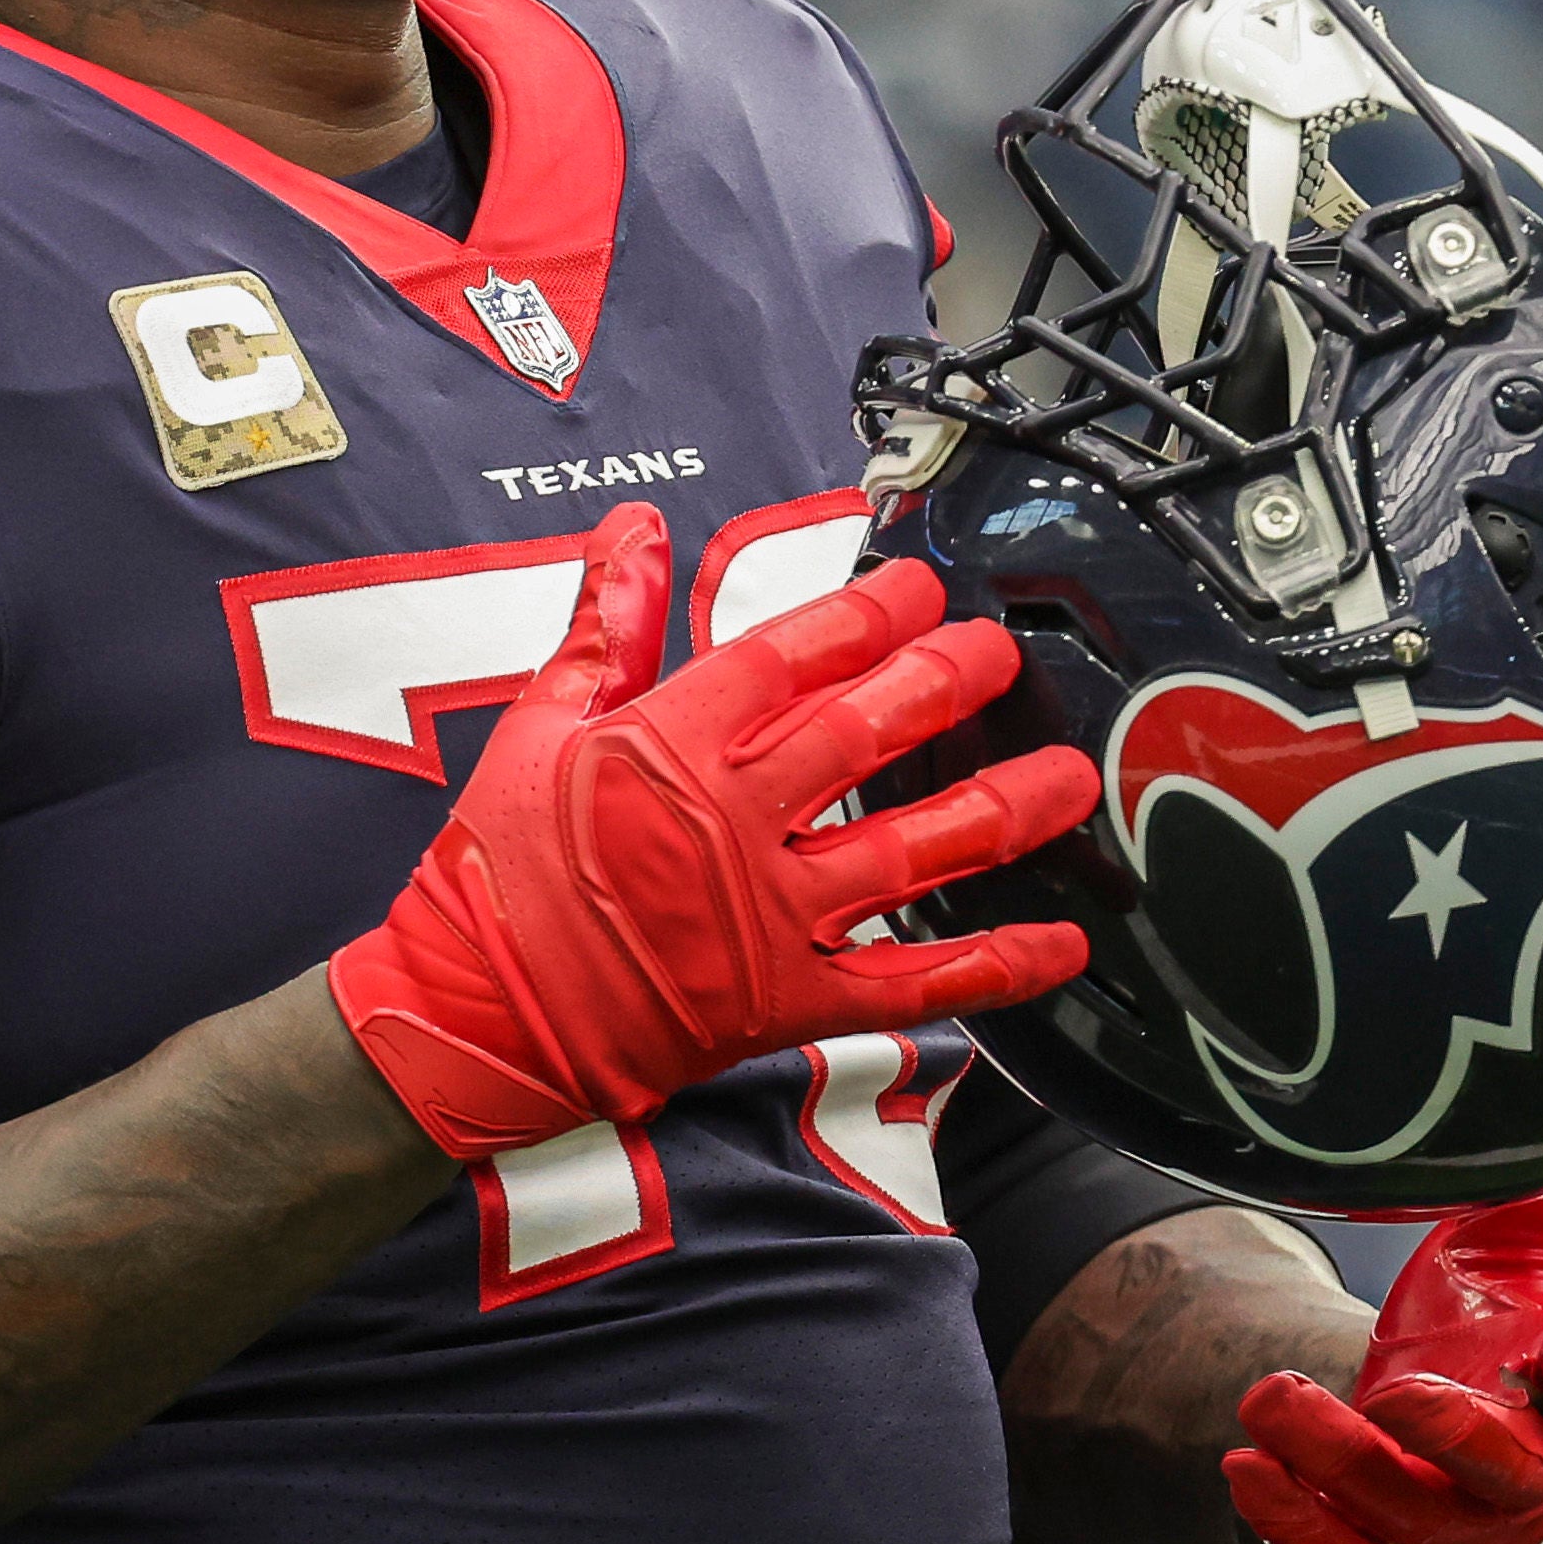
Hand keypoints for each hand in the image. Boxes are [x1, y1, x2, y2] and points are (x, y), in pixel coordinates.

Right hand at [329, 502, 1095, 1158]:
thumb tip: (634, 527)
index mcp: (670, 746)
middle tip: (1002, 653)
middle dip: (947, 685)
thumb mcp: (534, 728)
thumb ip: (604, 626)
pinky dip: (992, 967)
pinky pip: (910, 985)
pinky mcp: (787, 1001)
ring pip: (911, 849)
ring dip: (1001, 808)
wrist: (474, 1015)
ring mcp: (769, 914)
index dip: (867, 614)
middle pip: (867, 734)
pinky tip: (1060, 943)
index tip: (919, 588)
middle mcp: (734, 822)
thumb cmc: (497, 873)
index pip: (791, 656)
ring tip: (1068, 773)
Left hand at [1221, 1186, 1542, 1543]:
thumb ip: (1521, 1204)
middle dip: (1449, 1434)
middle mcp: (1538, 1478)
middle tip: (1389, 1388)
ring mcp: (1470, 1533)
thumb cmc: (1489, 1315)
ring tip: (1266, 1400)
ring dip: (1334, 1470)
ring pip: (1407, 1521)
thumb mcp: (1509, 1250)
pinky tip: (1245, 1466)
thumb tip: (1533, 1144)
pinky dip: (1295, 1526)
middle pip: (1508, 1475)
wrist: (1440, 1400)